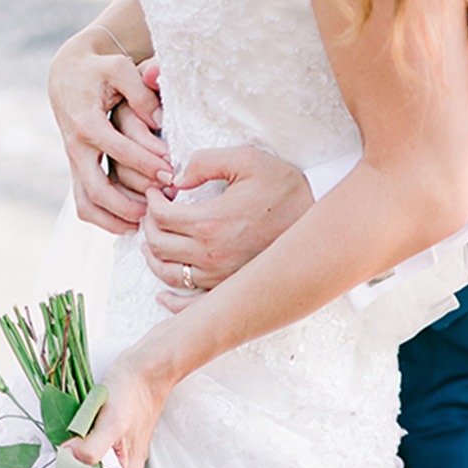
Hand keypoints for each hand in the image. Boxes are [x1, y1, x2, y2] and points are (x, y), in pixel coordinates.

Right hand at [49, 34, 170, 233]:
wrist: (67, 74)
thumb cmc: (99, 70)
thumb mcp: (120, 68)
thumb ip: (141, 92)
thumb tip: (158, 120)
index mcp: (88, 123)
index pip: (120, 152)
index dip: (147, 165)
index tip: (171, 174)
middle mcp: (77, 147)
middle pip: (99, 189)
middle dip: (129, 204)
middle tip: (157, 209)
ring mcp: (74, 162)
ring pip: (87, 204)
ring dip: (113, 221)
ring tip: (142, 225)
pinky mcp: (76, 170)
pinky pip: (83, 204)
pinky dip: (103, 219)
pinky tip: (128, 223)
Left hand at [65, 341, 174, 467]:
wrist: (145, 370)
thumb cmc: (133, 394)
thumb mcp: (112, 423)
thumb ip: (91, 448)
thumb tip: (68, 460)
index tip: (62, 465)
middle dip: (73, 466)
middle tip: (67, 447)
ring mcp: (117, 454)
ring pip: (87, 464)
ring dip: (76, 453)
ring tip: (75, 437)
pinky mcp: (111, 440)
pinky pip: (90, 449)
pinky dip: (81, 441)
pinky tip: (80, 431)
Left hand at [139, 146, 312, 305]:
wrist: (318, 221)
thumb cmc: (285, 189)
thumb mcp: (247, 160)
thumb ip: (205, 162)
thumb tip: (176, 178)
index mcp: (209, 223)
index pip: (160, 216)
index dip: (151, 201)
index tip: (156, 193)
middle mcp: (210, 256)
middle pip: (159, 245)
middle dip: (149, 226)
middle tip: (153, 213)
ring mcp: (219, 278)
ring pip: (168, 275)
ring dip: (153, 258)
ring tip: (154, 242)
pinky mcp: (230, 290)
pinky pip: (191, 306)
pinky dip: (171, 302)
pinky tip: (162, 295)